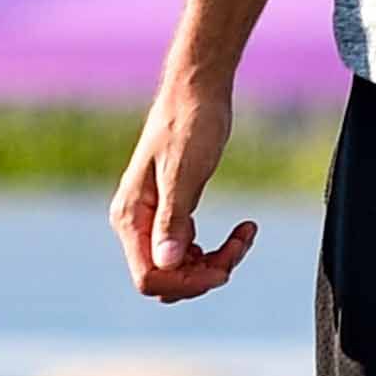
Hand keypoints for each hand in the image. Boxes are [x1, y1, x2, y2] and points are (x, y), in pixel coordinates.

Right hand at [112, 69, 260, 301]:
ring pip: (181, 269)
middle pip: (166, 279)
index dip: (185, 284)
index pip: (149, 277)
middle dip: (204, 274)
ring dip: (216, 263)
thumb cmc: (190, 124)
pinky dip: (217, 250)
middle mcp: (136, 224)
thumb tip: (167, 264)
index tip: (223, 268)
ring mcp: (154, 221)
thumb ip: (173, 220)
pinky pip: (191, 253)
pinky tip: (242, 230)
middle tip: (239, 246)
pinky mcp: (173, 214)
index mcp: (130, 217)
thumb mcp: (183, 173)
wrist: (197, 92)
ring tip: (245, 236)